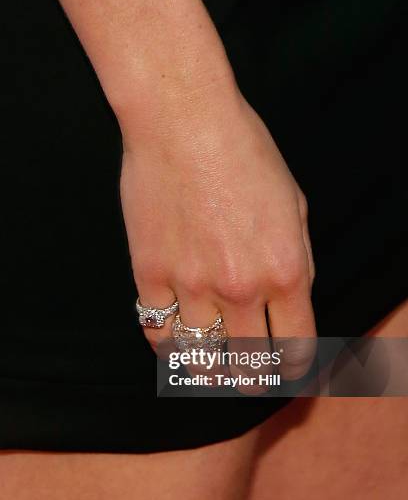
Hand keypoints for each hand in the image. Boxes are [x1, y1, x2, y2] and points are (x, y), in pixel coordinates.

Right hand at [120, 79, 315, 381]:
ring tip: (211, 370)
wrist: (183, 121)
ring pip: (199, 357)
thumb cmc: (245, 153)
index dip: (293, 369)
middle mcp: (240, 287)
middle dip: (251, 378)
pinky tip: (175, 341)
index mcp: (285, 271)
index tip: (285, 370)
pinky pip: (156, 330)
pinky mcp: (149, 273)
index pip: (295, 348)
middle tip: (247, 377)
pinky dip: (168, 344)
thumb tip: (292, 302)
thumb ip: (299, 261)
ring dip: (208, 371)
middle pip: (247, 362)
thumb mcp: (295, 205)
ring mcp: (190, 284)